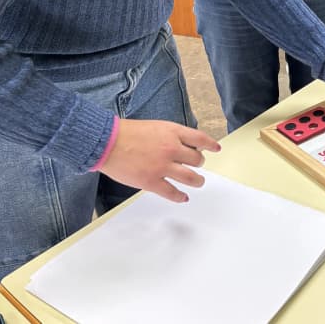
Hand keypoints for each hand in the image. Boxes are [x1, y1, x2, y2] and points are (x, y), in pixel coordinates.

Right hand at [101, 118, 220, 202]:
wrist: (108, 142)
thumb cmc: (128, 132)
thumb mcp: (156, 126)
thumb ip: (171, 135)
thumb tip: (184, 145)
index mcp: (172, 132)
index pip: (200, 138)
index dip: (210, 144)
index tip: (216, 148)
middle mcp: (171, 148)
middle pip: (197, 159)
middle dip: (199, 163)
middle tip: (198, 166)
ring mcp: (163, 166)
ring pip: (190, 177)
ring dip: (197, 181)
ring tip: (198, 182)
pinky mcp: (152, 182)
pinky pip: (172, 192)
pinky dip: (180, 196)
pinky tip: (183, 197)